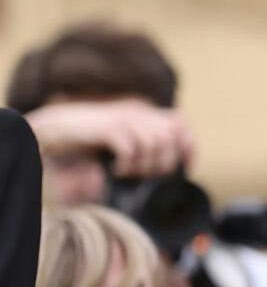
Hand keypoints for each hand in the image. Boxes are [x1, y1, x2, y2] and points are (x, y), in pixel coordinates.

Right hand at [27, 98, 194, 178]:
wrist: (57, 128)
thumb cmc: (90, 139)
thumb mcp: (121, 139)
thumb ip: (142, 148)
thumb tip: (165, 172)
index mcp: (145, 113)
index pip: (181, 124)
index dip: (189, 147)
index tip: (186, 168)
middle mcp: (138, 112)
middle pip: (171, 138)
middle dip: (164, 163)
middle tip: (145, 174)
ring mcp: (124, 118)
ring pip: (154, 143)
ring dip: (145, 165)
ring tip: (129, 173)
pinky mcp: (108, 127)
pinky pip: (130, 148)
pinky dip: (126, 164)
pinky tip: (116, 170)